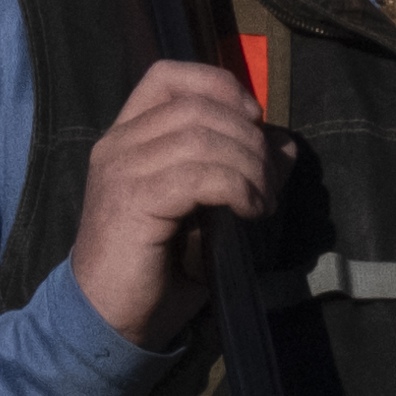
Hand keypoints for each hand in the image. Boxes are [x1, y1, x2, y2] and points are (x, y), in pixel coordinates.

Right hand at [65, 56, 290, 346]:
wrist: (110, 319)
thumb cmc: (155, 269)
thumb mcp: (204, 210)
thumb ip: (238, 171)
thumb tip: (285, 144)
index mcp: (127, 137)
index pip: (167, 76)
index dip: (218, 85)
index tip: (253, 118)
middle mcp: (118, 145)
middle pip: (196, 107)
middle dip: (248, 138)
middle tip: (269, 181)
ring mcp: (121, 171)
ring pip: (201, 138)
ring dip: (248, 166)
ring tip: (261, 201)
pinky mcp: (132, 201)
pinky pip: (197, 175)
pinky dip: (235, 187)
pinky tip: (249, 210)